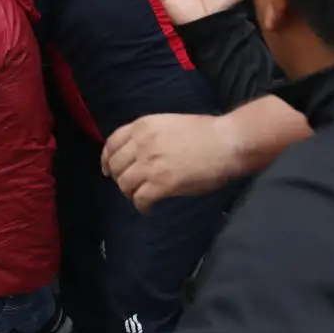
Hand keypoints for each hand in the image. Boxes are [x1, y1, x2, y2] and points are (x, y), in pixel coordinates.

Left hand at [101, 114, 245, 210]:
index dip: (107, 159)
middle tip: (131, 187)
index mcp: (143, 126)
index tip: (108, 170)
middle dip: (120, 178)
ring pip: (124, 184)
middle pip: (115, 166)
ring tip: (142, 197)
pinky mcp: (162, 183)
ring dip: (130, 193)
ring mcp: (150, 164)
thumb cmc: (205, 132)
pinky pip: (140, 199)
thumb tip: (138, 153)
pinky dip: (142, 206)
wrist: (226, 142)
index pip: (112, 143)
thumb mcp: (168, 123)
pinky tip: (150, 208)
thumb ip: (149, 136)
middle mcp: (141, 144)